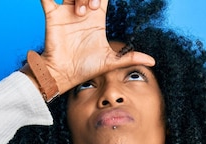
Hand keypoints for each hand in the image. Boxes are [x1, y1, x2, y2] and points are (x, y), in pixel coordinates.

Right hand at [37, 0, 154, 94]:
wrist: (64, 75)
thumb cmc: (85, 68)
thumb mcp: (110, 61)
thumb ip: (130, 57)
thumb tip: (153, 61)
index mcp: (96, 19)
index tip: (101, 5)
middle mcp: (82, 12)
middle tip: (94, 9)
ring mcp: (67, 12)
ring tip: (81, 12)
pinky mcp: (53, 15)